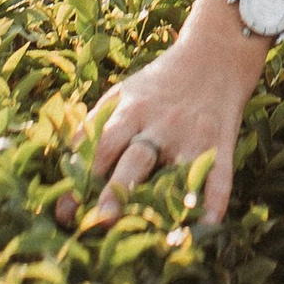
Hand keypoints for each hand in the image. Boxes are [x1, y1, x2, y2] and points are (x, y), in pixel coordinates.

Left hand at [85, 2, 271, 225]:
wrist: (215, 53)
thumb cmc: (159, 83)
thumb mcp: (124, 94)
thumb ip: (98, 125)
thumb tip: (65, 167)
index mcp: (130, 110)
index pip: (99, 145)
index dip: (79, 178)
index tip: (63, 211)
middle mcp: (159, 124)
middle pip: (134, 157)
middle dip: (116, 189)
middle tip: (98, 220)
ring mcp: (192, 136)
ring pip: (176, 171)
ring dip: (161, 200)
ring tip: (148, 231)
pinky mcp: (221, 144)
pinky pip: (218, 177)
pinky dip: (214, 203)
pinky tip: (206, 227)